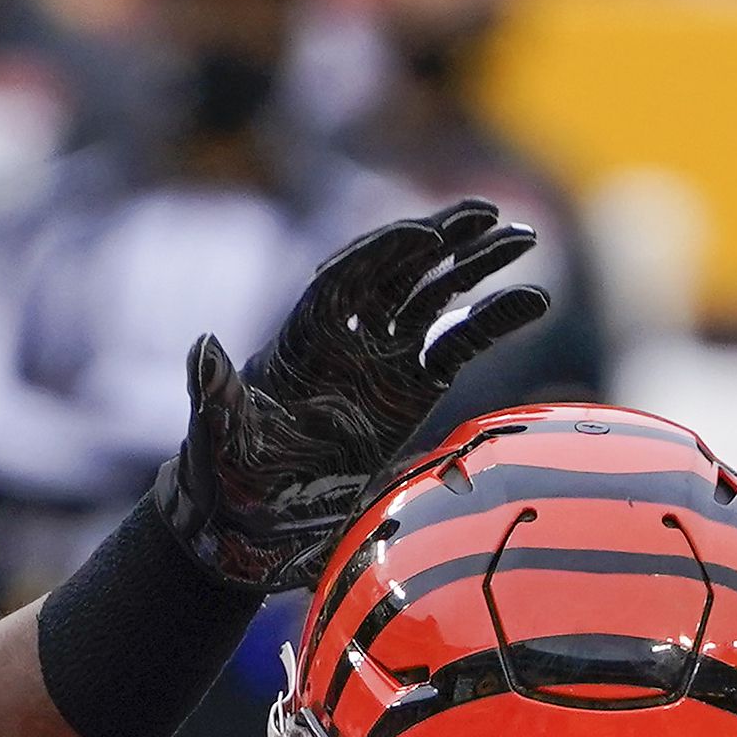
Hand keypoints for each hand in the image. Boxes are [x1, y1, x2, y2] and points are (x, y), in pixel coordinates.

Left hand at [151, 203, 552, 589]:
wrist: (256, 522)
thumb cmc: (229, 476)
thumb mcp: (221, 435)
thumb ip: (218, 393)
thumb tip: (202, 348)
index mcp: (303, 334)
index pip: (349, 277)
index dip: (384, 252)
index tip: (424, 233)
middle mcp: (347, 336)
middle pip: (399, 271)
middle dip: (442, 240)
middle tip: (487, 214)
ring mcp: (384, 360)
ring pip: (437, 297)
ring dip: (478, 266)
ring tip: (525, 236)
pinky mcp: (414, 390)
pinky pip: (460, 344)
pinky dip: (494, 320)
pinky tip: (534, 299)